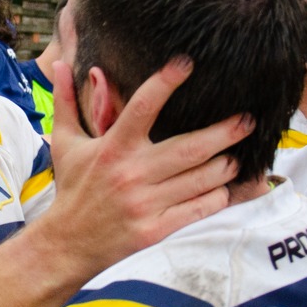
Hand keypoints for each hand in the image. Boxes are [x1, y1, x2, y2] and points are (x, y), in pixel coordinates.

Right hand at [37, 56, 249, 276]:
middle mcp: (132, 174)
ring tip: (237, 155)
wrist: (67, 244)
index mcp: (113, 148)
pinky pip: (197, 209)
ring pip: (201, 179)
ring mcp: (146, 204)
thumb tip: (60, 66)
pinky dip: (217, 197)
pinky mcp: (156, 229)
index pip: (142, 107)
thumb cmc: (72, 189)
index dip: (165, 83)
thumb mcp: (65, 144)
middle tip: (246, 119)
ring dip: (225, 166)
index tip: (186, 63)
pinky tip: (225, 187)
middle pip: (189, 148)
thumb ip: (66, 103)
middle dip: (224, 132)